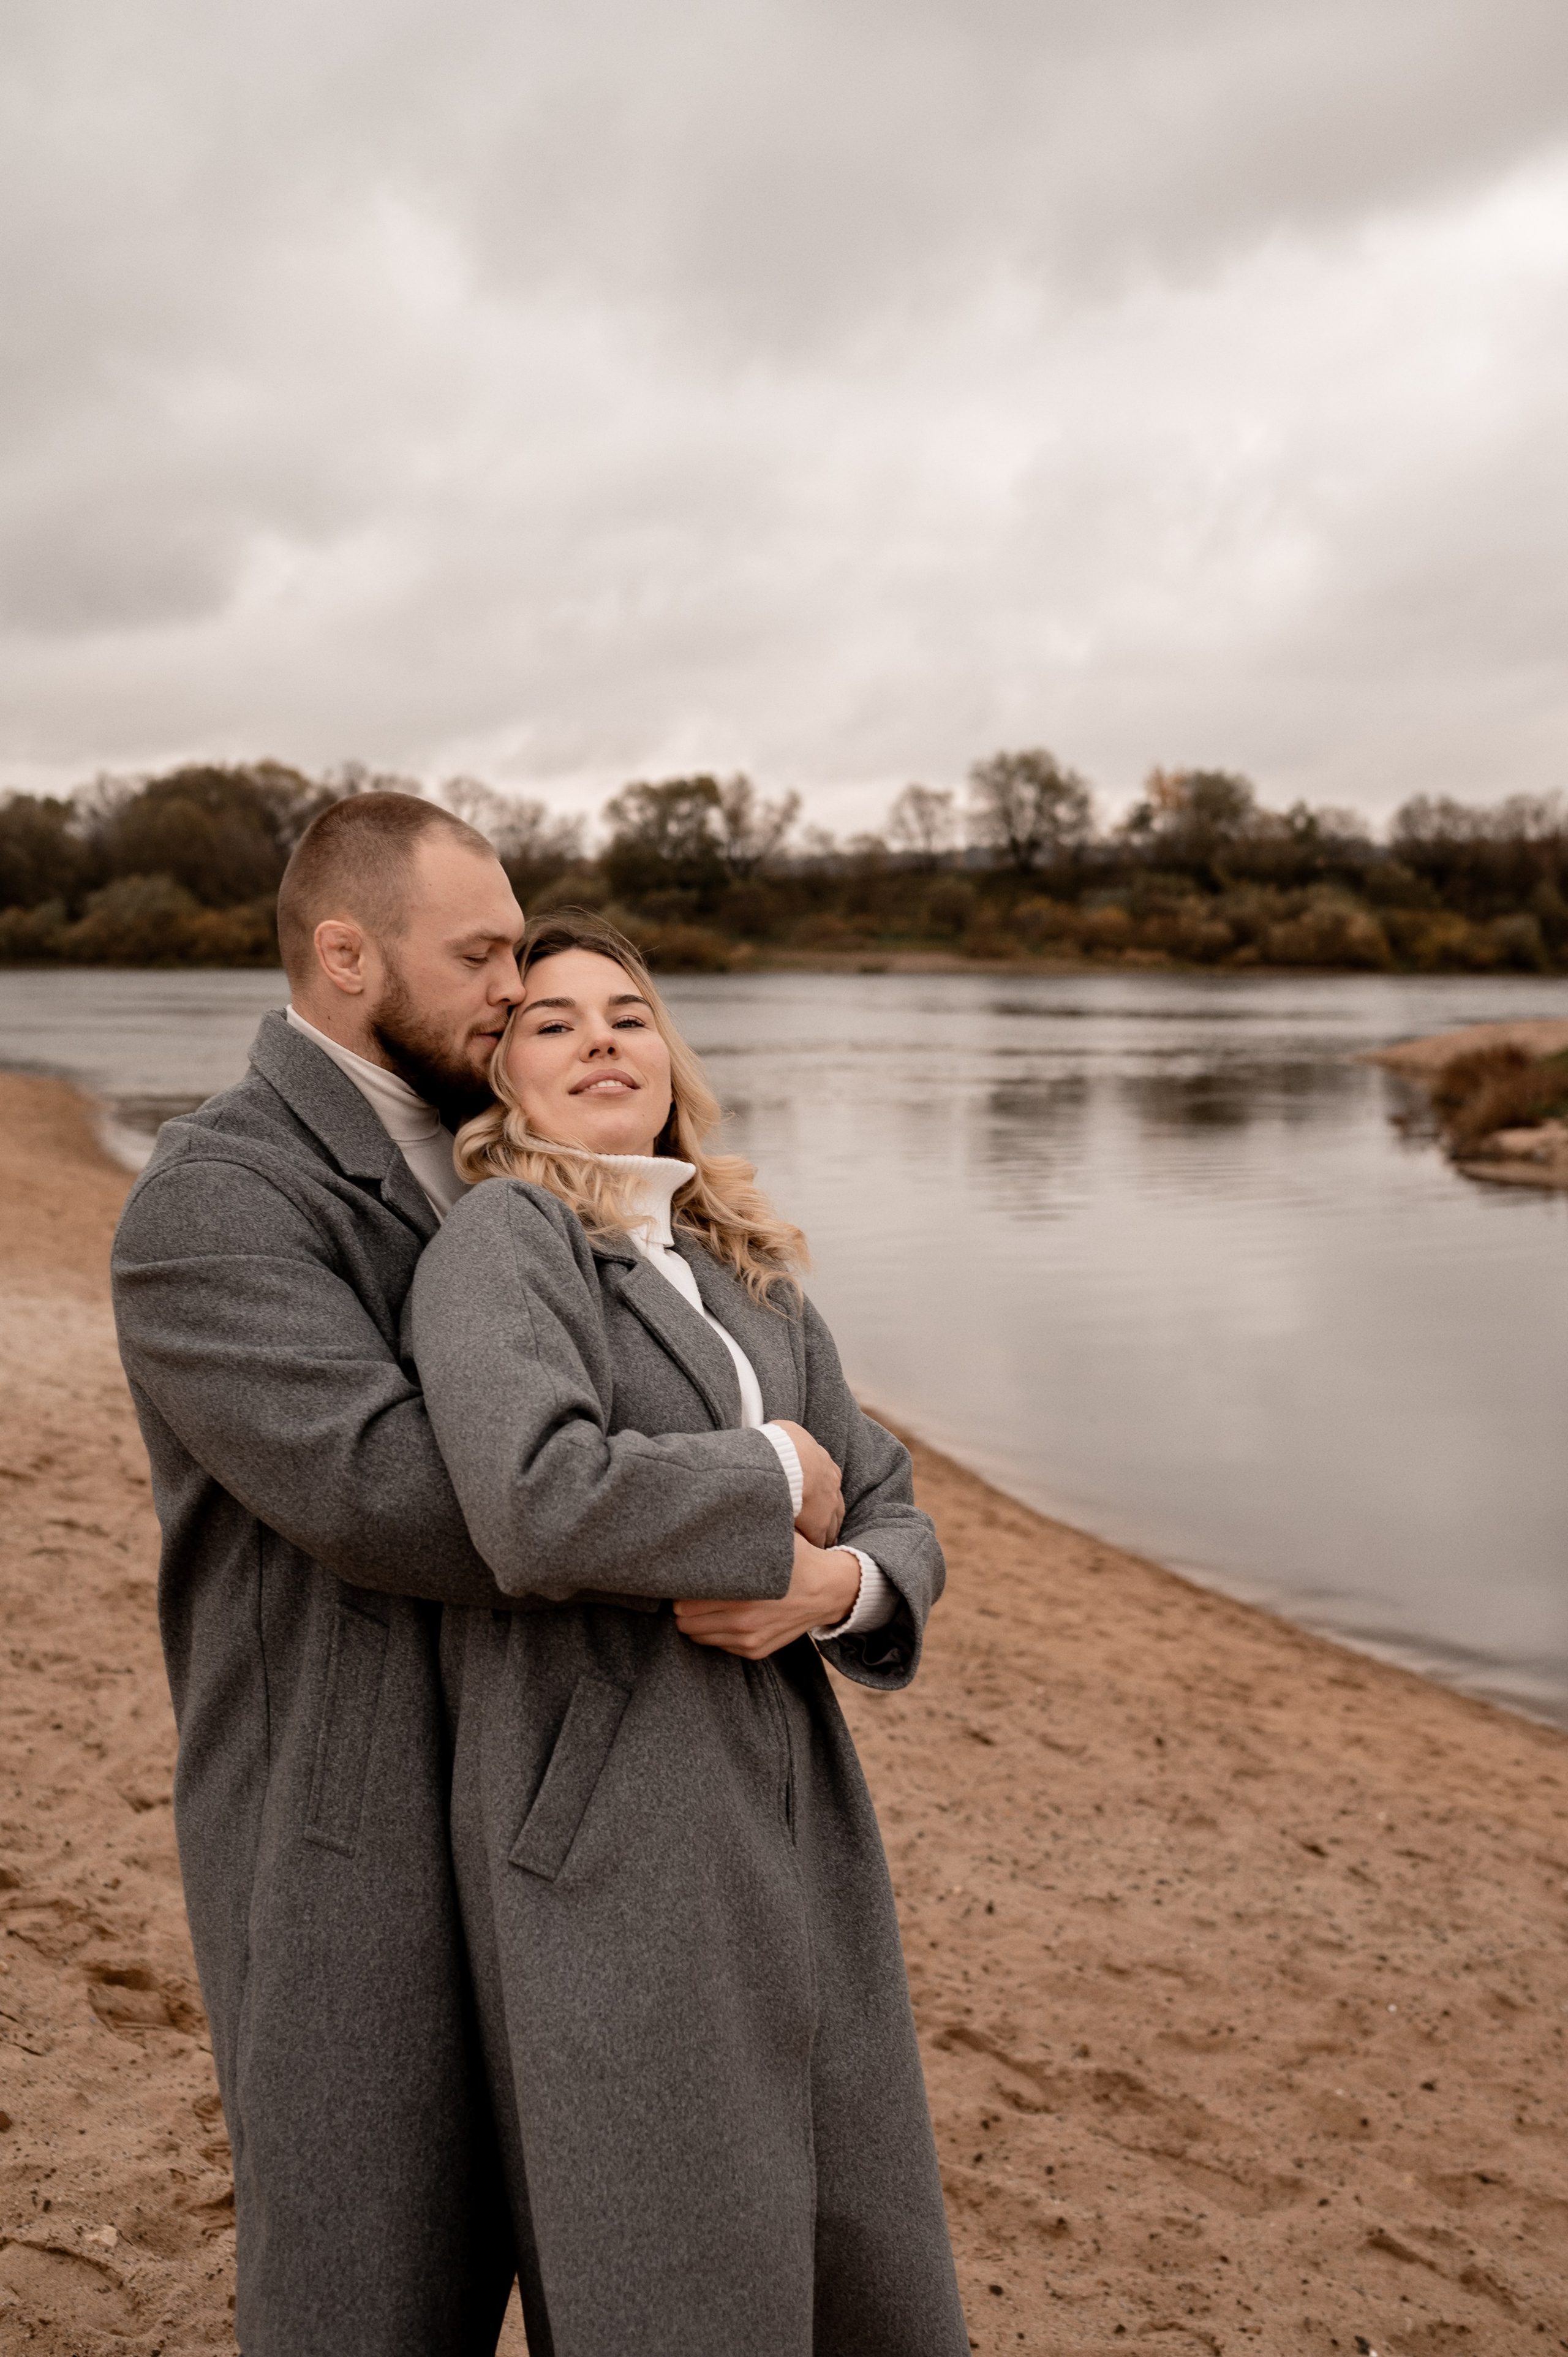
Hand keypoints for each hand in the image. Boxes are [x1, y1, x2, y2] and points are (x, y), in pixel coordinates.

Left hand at [674, 1534, 861, 1660]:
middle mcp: (742, 1621)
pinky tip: (725, 1613)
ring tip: (705, 1601)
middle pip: (684, 1621)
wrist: (828, 1590)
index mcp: (742, 1593)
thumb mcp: (771, 1538)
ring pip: (697, 1636)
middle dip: (684, 1605)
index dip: (680, 1588)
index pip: (684, 1601)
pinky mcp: (755, 1651)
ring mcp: (748, 1640)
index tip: (683, 1577)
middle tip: (690, 1589)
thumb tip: (705, 1518)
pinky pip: (718, 1645)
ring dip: (697, 1621)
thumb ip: (738, 1532)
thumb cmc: (795, 1558)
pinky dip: (715, 1631)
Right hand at [772, 1420, 843, 1547]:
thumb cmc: (786, 1444)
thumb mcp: (789, 1435)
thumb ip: (788, 1441)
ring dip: (824, 1534)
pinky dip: (813, 1544)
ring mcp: (827, 1507)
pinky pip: (817, 1539)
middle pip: (836, 1509)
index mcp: (827, 1468)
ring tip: (818, 1544)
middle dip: (829, 1519)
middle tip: (823, 1530)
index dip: (824, 1499)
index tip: (818, 1506)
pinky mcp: (816, 1524)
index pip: (830, 1489)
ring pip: (830, 1526)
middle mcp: (832, 1488)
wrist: (790, 1460)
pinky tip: (808, 1550)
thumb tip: (778, 1438)